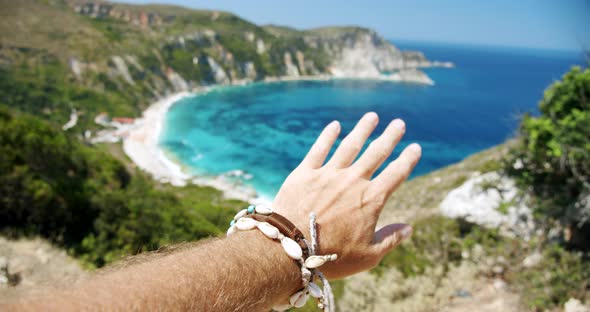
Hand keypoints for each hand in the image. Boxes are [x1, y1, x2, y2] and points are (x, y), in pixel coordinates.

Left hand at [272, 112, 420, 278]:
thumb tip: (409, 227)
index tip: (415, 147)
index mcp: (371, 199)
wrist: (291, 249)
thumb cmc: (331, 257)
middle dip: (390, 137)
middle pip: (376, 153)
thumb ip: (391, 239)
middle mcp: (352, 181)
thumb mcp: (368, 256)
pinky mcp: (305, 173)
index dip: (408, 159)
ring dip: (363, 130)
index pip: (396, 174)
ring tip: (372, 117)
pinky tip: (335, 126)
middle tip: (399, 123)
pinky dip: (328, 136)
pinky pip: (319, 149)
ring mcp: (328, 174)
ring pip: (350, 145)